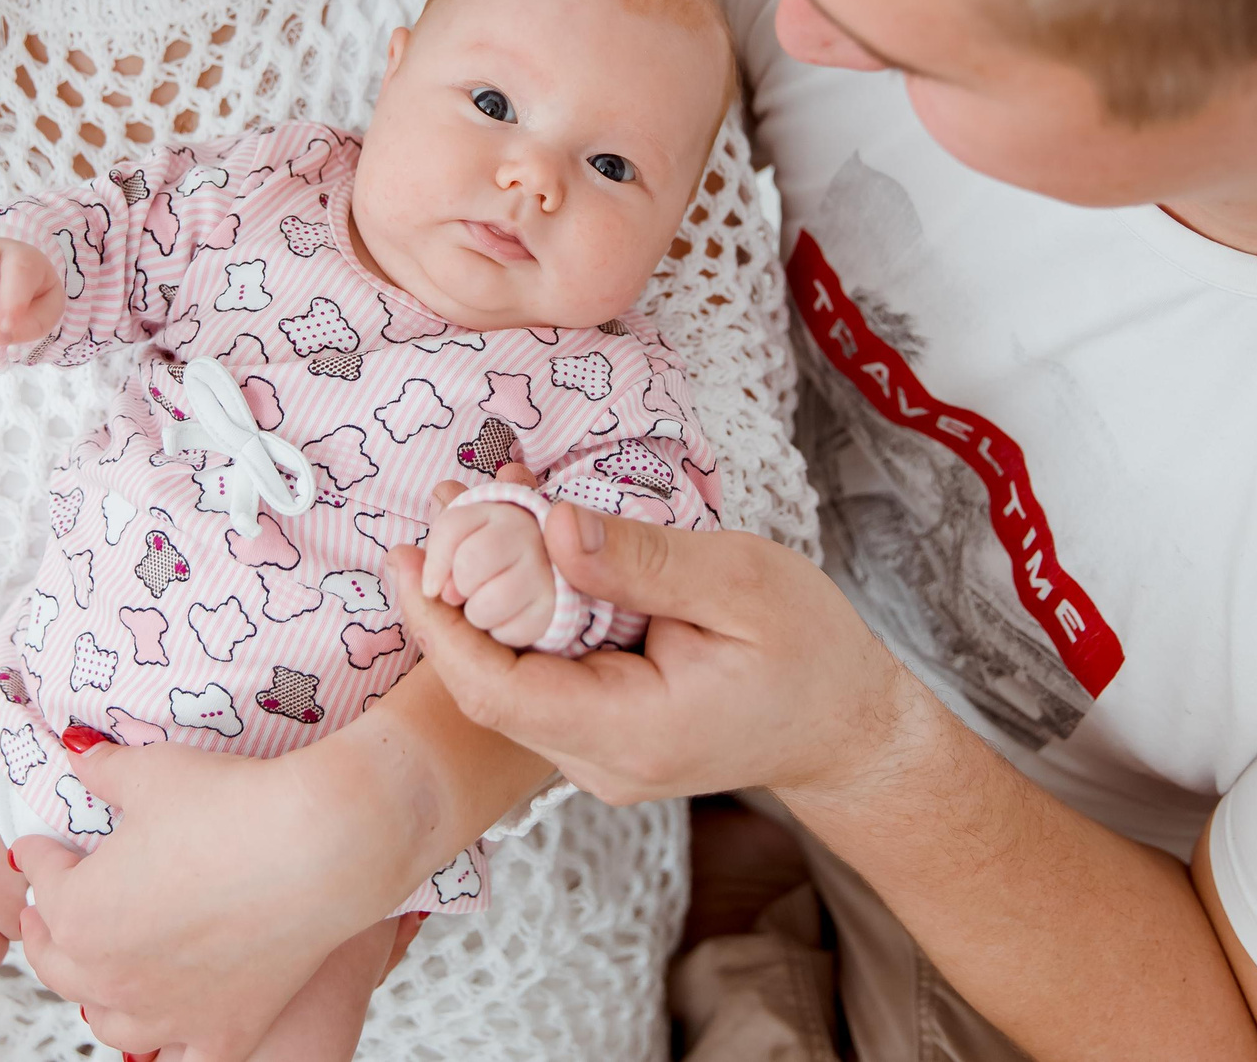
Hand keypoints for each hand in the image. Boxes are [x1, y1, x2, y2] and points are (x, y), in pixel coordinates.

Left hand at [12, 734, 417, 1061]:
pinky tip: (170, 1023)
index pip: (43, 883)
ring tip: (99, 971)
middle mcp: (114, 978)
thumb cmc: (232, 804)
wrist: (320, 845)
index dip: (40, 857)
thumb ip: (106, 770)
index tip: (40, 846)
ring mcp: (169, 1014)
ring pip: (110, 1023)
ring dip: (95, 996)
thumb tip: (79, 757)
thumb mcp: (153, 773)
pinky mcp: (225, 1031)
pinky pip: (182, 1055)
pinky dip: (169, 1042)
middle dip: (49, 931)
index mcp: (81, 915)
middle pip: (61, 963)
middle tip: (47, 911)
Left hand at [386, 502, 929, 810]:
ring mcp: (599, 755)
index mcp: (631, 732)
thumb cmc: (811, 652)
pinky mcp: (604, 734)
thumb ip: (642, 561)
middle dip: (458, 588)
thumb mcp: (740, 583)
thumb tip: (550, 524)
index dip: (440, 623)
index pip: (497, 691)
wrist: (848, 728)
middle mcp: (600, 760)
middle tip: (450, 496)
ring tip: (484, 500)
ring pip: (514, 676)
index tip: (409, 554)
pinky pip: (545, 674)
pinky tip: (531, 540)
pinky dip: (529, 607)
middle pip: (493, 681)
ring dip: (491, 591)